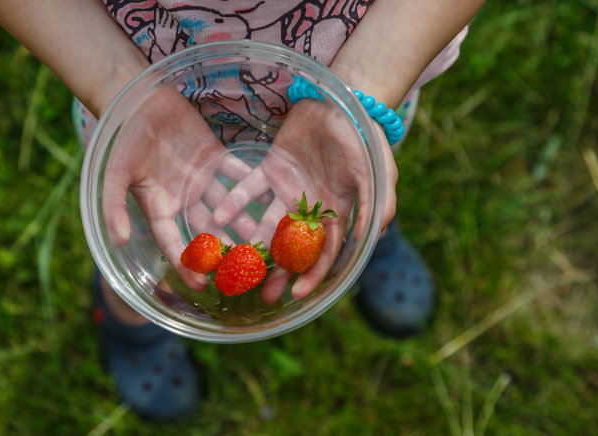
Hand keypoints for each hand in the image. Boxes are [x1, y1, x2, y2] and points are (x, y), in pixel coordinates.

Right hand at [102, 86, 261, 289]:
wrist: (138, 102)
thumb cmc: (124, 139)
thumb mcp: (114, 174)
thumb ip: (114, 206)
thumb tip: (119, 242)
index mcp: (161, 206)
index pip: (175, 242)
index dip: (187, 264)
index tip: (203, 285)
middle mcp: (184, 197)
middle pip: (207, 229)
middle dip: (225, 249)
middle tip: (246, 269)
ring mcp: (201, 178)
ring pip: (227, 206)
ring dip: (245, 222)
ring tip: (265, 241)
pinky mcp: (214, 157)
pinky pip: (236, 173)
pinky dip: (252, 184)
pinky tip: (270, 198)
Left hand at [211, 97, 397, 301]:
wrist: (343, 100)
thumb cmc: (365, 138)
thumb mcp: (378, 173)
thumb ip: (376, 205)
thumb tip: (369, 240)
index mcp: (336, 212)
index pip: (323, 252)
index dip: (312, 274)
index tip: (297, 294)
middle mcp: (310, 207)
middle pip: (291, 246)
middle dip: (278, 271)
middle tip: (261, 293)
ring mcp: (288, 189)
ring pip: (266, 223)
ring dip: (250, 242)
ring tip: (232, 262)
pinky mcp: (270, 169)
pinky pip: (249, 189)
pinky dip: (234, 202)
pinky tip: (219, 216)